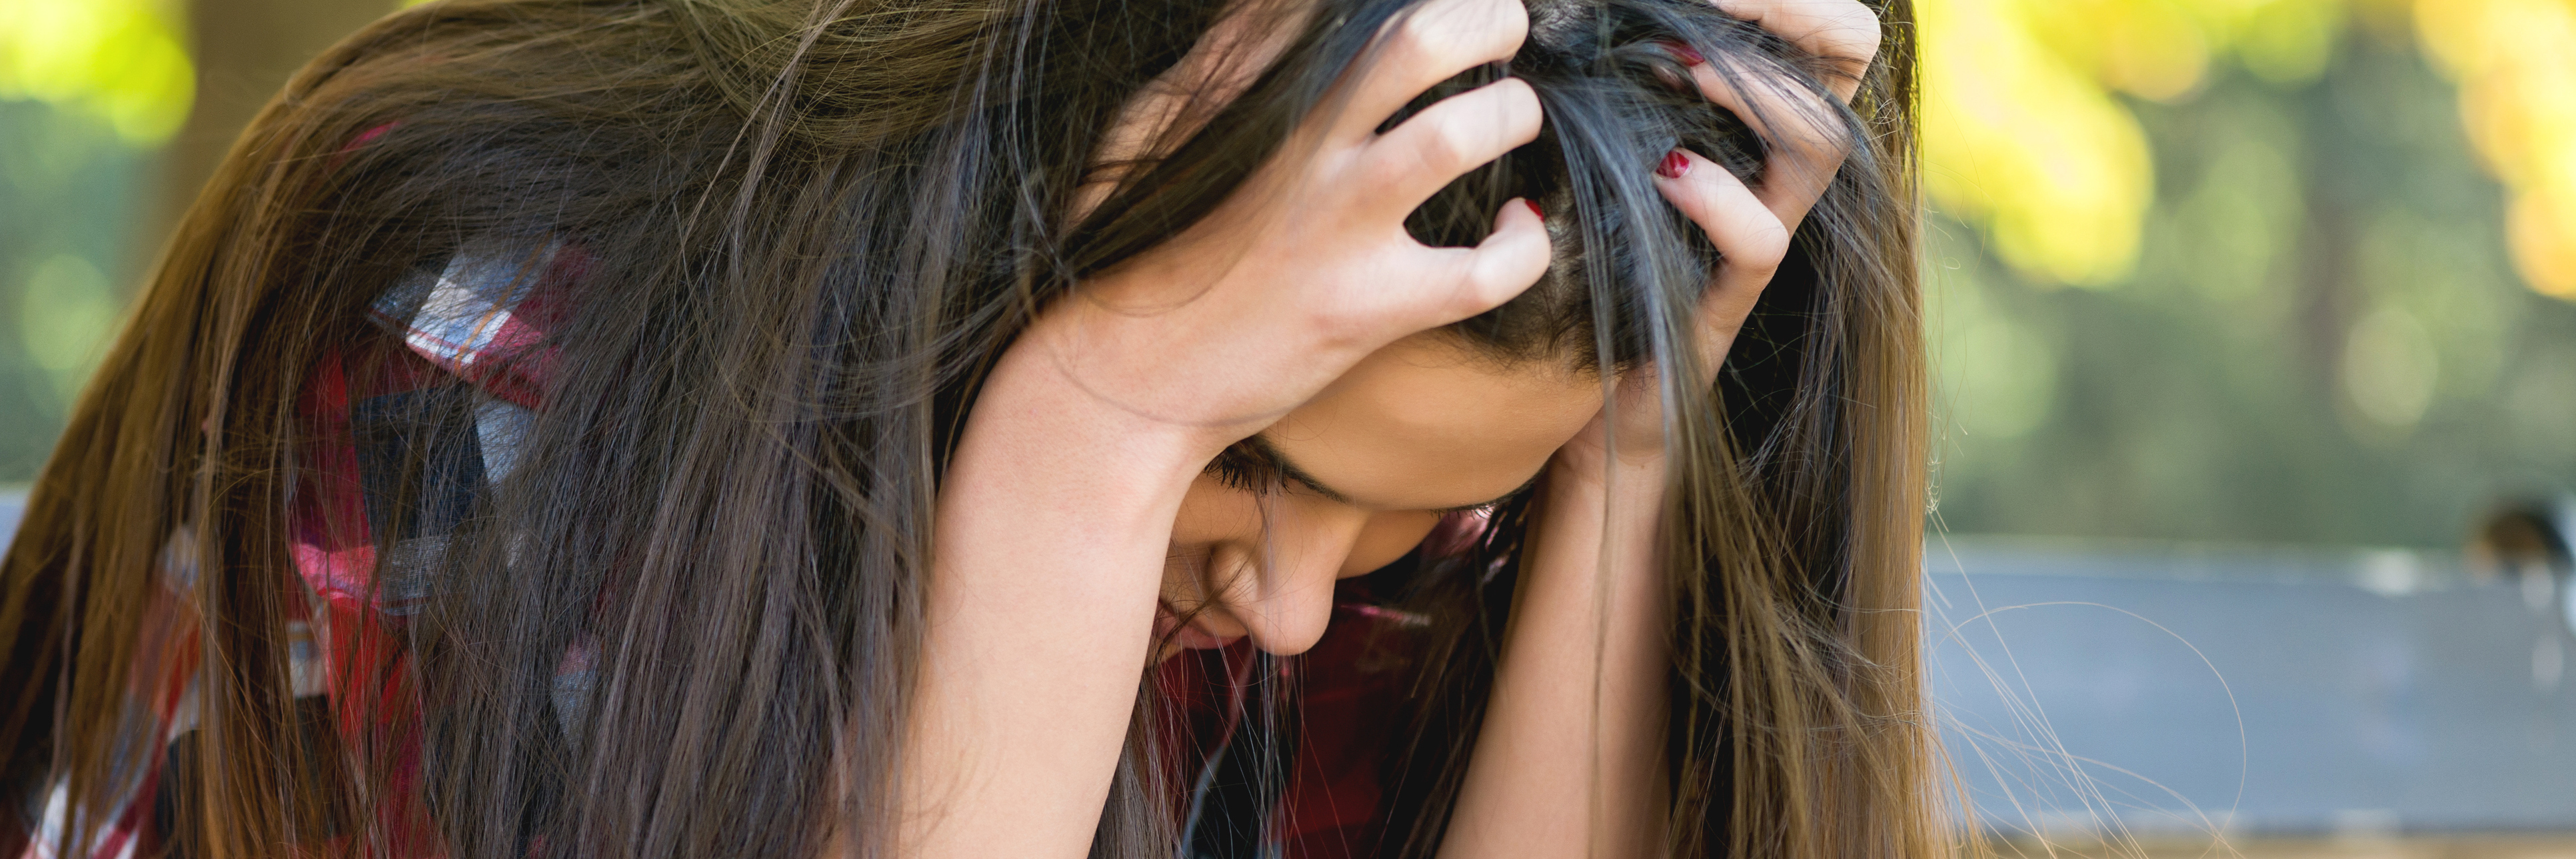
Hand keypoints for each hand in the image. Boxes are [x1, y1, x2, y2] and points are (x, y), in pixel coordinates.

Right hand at [1006, 0, 1551, 458]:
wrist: (1113, 377)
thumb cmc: (1139, 255)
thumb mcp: (1157, 130)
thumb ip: (1225, 60)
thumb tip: (1281, 11)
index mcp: (1252, 95)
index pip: (1344, 8)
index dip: (1427, 0)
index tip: (1447, 6)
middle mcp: (1298, 147)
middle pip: (1418, 37)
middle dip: (1486, 21)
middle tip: (1505, 32)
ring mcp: (1333, 226)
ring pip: (1462, 133)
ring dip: (1511, 115)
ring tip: (1511, 120)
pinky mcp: (1363, 309)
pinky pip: (1486, 270)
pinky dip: (1526, 246)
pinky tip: (1513, 230)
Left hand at [1561, 0, 1881, 471]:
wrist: (1592, 388)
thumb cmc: (1591, 246)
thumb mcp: (1608, 142)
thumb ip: (1627, 78)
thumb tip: (1586, 12)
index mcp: (1759, 115)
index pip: (1830, 27)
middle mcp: (1779, 165)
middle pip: (1848, 53)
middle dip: (1790, 12)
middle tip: (1708, 3)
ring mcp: (1764, 225)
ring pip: (1823, 138)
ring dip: (1752, 87)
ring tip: (1679, 69)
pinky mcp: (1731, 294)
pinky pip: (1761, 240)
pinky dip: (1715, 198)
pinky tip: (1662, 174)